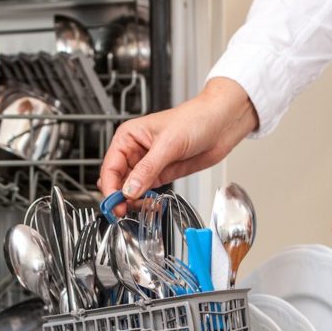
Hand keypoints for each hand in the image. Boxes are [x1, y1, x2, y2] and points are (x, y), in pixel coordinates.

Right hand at [99, 77, 257, 215]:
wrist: (221, 124)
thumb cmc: (195, 119)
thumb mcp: (168, 144)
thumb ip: (147, 169)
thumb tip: (130, 190)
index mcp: (129, 136)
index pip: (110, 166)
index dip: (110, 186)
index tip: (114, 202)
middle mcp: (135, 150)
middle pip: (117, 180)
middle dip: (119, 196)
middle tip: (123, 211)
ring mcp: (148, 164)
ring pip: (130, 188)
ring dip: (132, 200)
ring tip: (139, 208)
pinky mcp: (161, 174)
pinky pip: (146, 191)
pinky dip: (145, 200)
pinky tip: (149, 204)